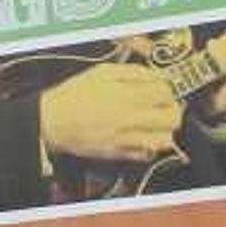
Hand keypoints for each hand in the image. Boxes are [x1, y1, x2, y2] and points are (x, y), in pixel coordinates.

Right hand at [38, 60, 185, 165]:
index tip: (161, 89)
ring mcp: (126, 139)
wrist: (52, 121)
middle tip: (163, 106)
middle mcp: (129, 118)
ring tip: (155, 123)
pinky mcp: (119, 153)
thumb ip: (133, 72)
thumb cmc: (75, 95)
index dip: (168, 89)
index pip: (166, 93)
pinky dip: (150, 146)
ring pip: (165, 140)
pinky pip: (147, 154)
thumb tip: (156, 75)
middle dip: (172, 109)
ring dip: (165, 130)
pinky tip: (142, 136)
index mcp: (126, 95)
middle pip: (172, 118)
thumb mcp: (102, 72)